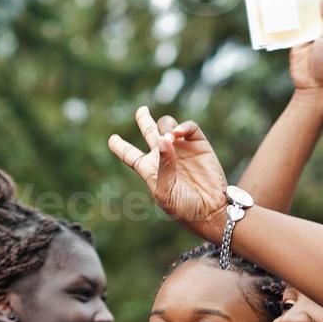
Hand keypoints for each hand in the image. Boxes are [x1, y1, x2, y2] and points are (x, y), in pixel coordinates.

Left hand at [108, 106, 228, 242]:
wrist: (210, 210)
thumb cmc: (183, 207)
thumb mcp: (164, 191)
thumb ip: (163, 166)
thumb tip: (164, 139)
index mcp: (149, 169)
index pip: (130, 154)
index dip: (120, 146)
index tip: (112, 139)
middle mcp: (163, 155)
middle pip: (148, 131)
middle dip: (143, 119)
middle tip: (141, 110)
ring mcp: (181, 148)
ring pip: (166, 125)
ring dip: (164, 126)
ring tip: (168, 138)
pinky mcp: (198, 143)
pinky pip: (188, 127)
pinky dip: (183, 126)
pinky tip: (178, 134)